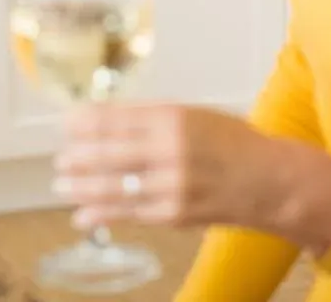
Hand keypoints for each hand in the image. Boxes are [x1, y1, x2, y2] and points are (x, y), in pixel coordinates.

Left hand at [54, 103, 330, 254]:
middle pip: (110, 153)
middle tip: (60, 159)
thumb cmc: (231, 143)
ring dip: (82, 187)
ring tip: (61, 185)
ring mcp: (173, 185)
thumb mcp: (193, 115)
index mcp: (174, 117)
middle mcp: (171, 149)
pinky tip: (82, 215)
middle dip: (78, 157)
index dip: (85, 123)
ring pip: (115, 187)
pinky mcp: (175, 214)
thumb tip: (105, 122)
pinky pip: (130, 213)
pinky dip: (101, 214)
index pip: (116, 119)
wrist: (270, 180)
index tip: (66, 123)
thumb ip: (152, 120)